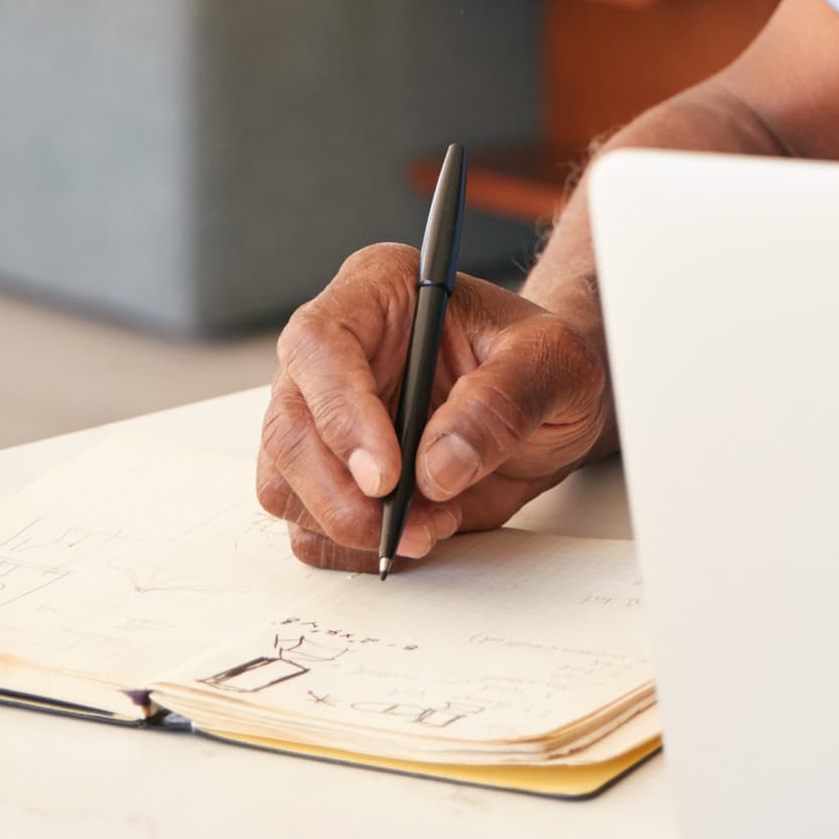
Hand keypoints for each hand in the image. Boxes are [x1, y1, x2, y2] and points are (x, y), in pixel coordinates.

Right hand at [255, 242, 610, 571]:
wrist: (547, 407)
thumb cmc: (541, 363)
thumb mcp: (555, 363)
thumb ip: (503, 401)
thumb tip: (438, 462)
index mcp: (378, 292)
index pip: (320, 343)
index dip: (341, 412)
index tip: (385, 474)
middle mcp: (336, 353)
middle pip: (287, 424)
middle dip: (338, 491)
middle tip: (402, 523)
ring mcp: (323, 417)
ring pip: (283, 481)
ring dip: (348, 524)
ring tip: (431, 522)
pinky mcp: (330, 475)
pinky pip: (306, 524)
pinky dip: (352, 546)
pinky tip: (415, 529)